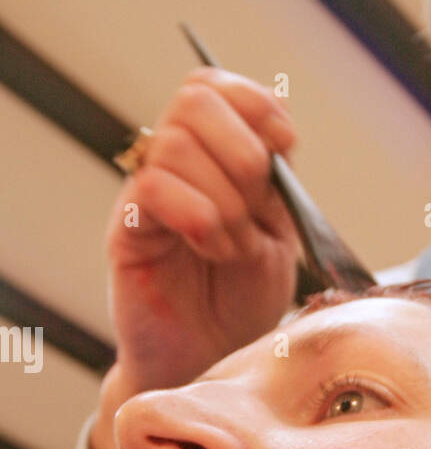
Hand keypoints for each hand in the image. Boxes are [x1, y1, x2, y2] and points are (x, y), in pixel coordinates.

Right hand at [106, 67, 302, 394]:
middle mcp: (173, 165)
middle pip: (195, 99)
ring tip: (235, 246)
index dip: (257, 104)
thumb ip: (278, 182)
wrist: (211, 361)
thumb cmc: (242, 301)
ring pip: (177, 145)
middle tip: (256, 209)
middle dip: (243, 152)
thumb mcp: (279, 234)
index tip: (286, 147)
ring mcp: (145, 192)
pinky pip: (154, 188)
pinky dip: (199, 215)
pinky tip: (213, 248)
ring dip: (225, 198)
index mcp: (212, 156)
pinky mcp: (127, 228)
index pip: (218, 87)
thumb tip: (279, 128)